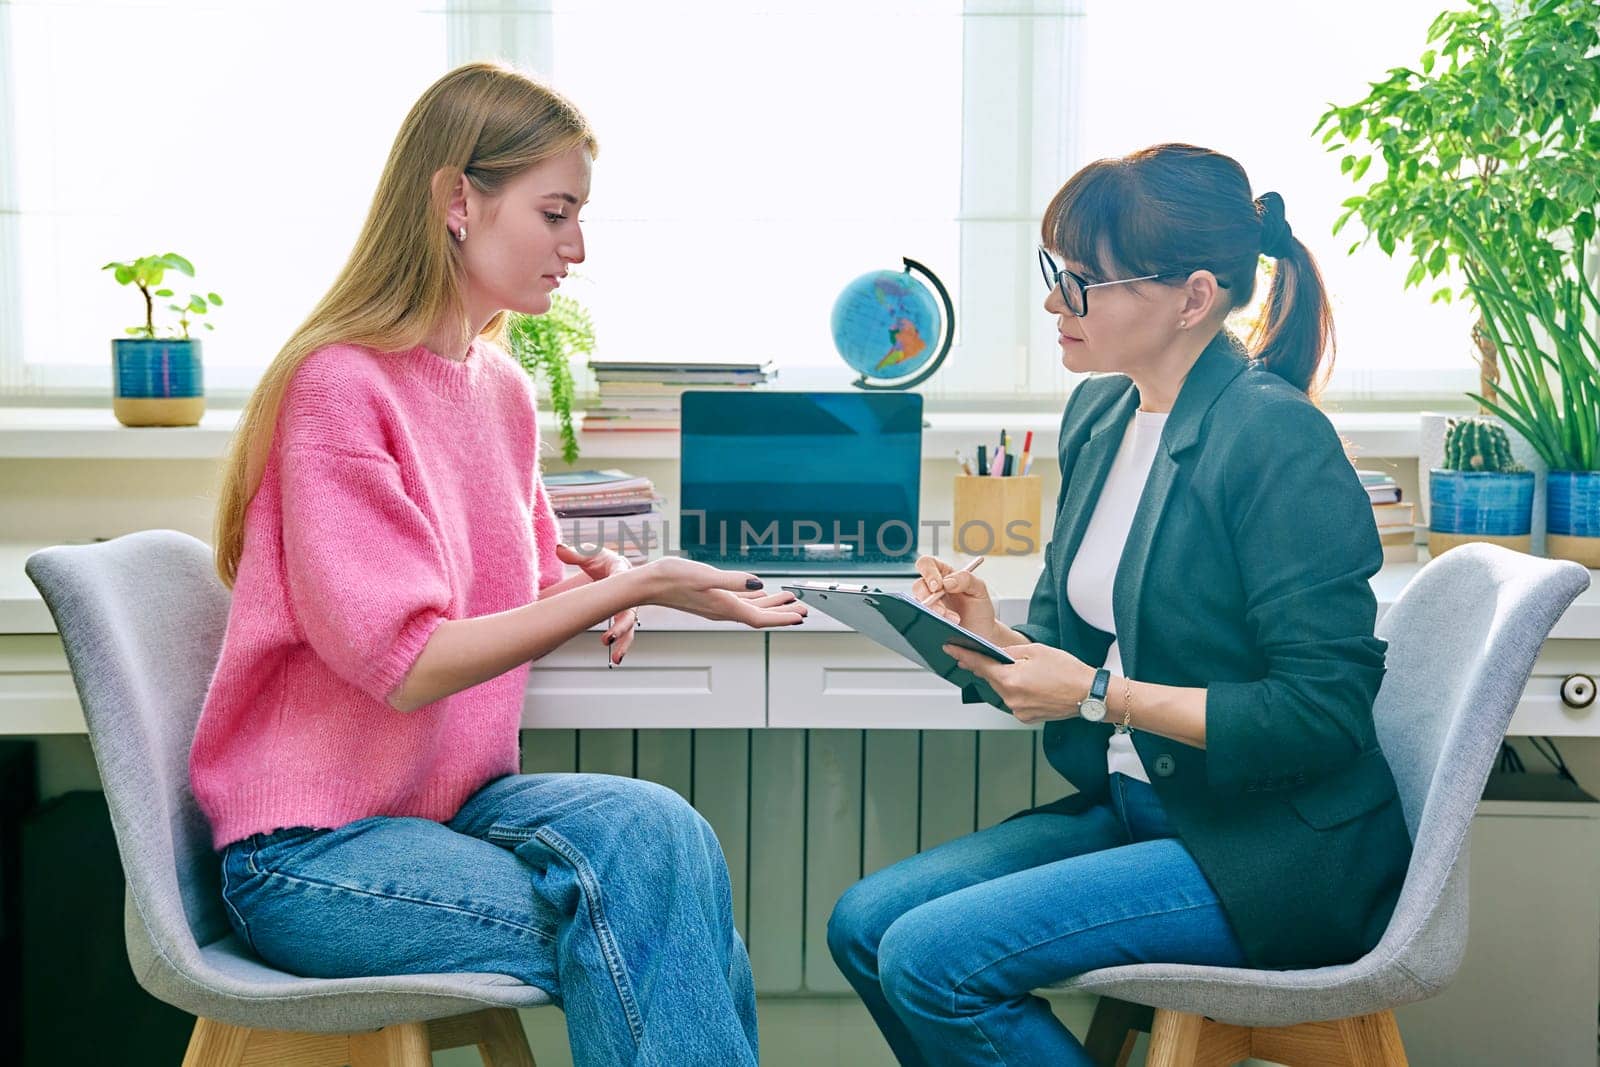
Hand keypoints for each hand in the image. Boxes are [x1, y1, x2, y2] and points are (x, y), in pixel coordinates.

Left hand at [557, 543, 638, 664]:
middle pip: (628, 614)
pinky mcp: (623, 618)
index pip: (621, 587)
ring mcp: (627, 609)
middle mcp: (628, 596)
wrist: (616, 569)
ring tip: (617, 659)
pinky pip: (625, 634)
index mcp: (622, 577)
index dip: (616, 596)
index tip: (611, 606)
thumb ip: (576, 553)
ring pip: (629, 628)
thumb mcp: (591, 555)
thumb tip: (559, 548)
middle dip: (620, 628)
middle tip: (607, 639)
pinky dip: (622, 646)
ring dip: (624, 643)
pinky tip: (617, 660)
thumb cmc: (603, 561)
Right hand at [634, 557, 807, 628]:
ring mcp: (716, 605)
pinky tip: (760, 592)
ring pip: (751, 608)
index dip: (782, 618)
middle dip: (783, 613)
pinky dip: (755, 599)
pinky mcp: (710, 599)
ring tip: (789, 600)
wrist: (647, 583)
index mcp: (724, 606)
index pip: (760, 618)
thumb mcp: (704, 576)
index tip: (801, 616)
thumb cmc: (672, 578)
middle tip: (804, 609)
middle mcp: (723, 609)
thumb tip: (759, 584)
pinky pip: (739, 602)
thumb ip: (732, 581)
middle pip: (760, 615)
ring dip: (772, 605)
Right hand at [913, 555, 999, 641]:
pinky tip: (945, 625)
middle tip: (943, 610)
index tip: (938, 586)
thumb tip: (947, 581)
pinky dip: (932, 621)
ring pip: (919, 603)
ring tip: (954, 620)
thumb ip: (966, 579)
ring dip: (934, 612)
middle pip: (918, 585)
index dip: (928, 572)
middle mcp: (934, 588)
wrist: (982, 633)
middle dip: (929, 598)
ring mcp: (929, 604)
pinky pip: (921, 617)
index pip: (928, 563)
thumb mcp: (979, 589)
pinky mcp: (927, 618)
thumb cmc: (980, 609)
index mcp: (945, 574)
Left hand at [942, 642, 1093, 723]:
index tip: (950, 649)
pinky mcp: (1026, 717)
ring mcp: (1018, 710)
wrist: (1089, 694)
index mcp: (1011, 679)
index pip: (980, 665)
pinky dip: (1018, 690)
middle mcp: (1011, 698)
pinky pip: (1014, 700)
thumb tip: (996, 654)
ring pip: (1003, 689)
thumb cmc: (1068, 671)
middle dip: (992, 667)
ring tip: (1030, 672)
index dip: (963, 655)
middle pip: (991, 678)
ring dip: (1008, 679)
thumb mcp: (1037, 651)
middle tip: (1000, 657)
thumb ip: (1010, 652)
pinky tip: (1034, 684)